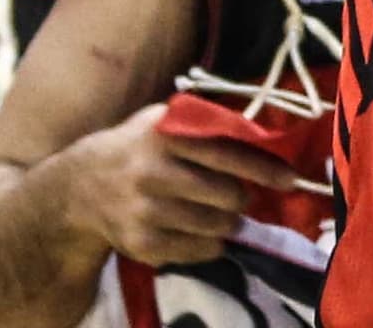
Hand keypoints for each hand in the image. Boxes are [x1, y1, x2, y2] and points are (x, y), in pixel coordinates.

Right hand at [63, 104, 309, 272]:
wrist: (83, 187)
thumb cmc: (137, 147)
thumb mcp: (163, 121)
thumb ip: (205, 122)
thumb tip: (260, 131)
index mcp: (164, 136)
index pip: (227, 154)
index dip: (263, 168)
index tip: (290, 179)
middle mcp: (154, 173)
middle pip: (228, 195)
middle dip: (241, 197)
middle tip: (237, 195)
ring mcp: (147, 213)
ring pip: (217, 226)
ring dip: (228, 222)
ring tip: (219, 213)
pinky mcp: (144, 245)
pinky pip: (200, 251)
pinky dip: (211, 244)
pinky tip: (201, 231)